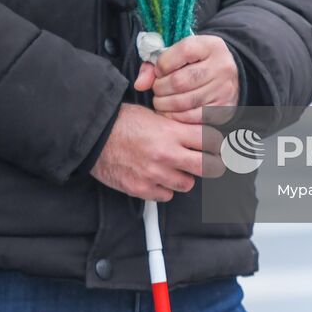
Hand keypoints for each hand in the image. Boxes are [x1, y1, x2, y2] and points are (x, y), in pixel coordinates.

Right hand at [89, 103, 223, 200]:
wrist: (94, 136)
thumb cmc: (121, 122)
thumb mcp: (153, 115)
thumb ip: (176, 128)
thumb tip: (196, 134)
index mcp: (171, 132)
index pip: (210, 141)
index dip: (217, 144)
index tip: (217, 147)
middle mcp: (166, 155)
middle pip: (207, 167)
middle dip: (212, 165)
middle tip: (211, 163)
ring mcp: (154, 174)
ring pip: (187, 185)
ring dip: (183, 177)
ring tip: (172, 168)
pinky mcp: (141, 189)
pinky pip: (165, 196)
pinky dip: (164, 189)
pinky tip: (156, 177)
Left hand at [134, 34, 238, 123]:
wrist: (228, 75)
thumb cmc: (196, 63)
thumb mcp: (179, 54)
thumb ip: (155, 64)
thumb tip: (139, 85)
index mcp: (211, 46)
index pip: (183, 50)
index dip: (163, 63)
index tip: (159, 70)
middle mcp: (222, 67)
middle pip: (179, 81)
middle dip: (160, 88)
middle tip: (157, 89)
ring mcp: (224, 89)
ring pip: (184, 102)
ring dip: (165, 104)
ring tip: (161, 101)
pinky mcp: (224, 109)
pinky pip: (193, 118)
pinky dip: (176, 117)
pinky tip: (171, 112)